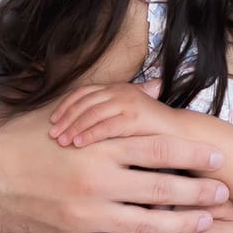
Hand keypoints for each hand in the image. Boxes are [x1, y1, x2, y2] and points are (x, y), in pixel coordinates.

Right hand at [0, 106, 227, 232]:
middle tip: (225, 192)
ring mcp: (88, 211)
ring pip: (148, 222)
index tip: (217, 158)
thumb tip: (155, 87)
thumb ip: (114, 101)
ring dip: (182, 222)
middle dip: (198, 191)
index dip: (192, 155)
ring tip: (207, 220)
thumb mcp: (65, 112)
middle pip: (161, 187)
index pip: (156, 149)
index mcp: (96, 145)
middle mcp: (97, 179)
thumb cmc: (23, 143)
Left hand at [48, 81, 180, 147]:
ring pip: (92, 113)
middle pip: (84, 102)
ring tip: (61, 141)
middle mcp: (121, 91)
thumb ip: (104, 118)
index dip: (65, 106)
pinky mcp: (136, 118)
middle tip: (52, 134)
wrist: (181, 135)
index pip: (83, 92)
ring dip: (74, 127)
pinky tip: (78, 144)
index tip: (52, 120)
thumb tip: (74, 129)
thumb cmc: (150, 132)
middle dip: (66, 118)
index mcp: (116, 89)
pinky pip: (107, 126)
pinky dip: (89, 134)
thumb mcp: (124, 120)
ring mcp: (129, 103)